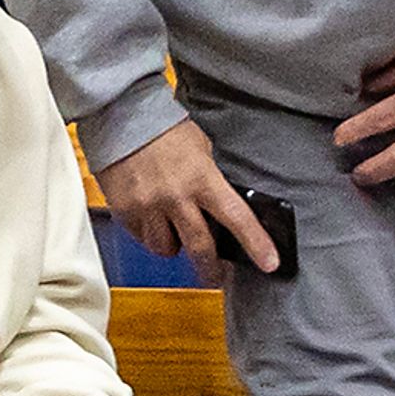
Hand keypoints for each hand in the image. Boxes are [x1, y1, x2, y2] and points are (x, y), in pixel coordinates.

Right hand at [93, 115, 275, 284]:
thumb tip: (220, 208)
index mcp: (203, 179)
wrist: (124, 118)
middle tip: (216, 277)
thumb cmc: (167, 131)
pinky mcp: (125, 212)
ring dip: (174, 245)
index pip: (236, 218)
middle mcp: (176, 198)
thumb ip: (210, 181)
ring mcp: (148, 207)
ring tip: (174, 230)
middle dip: (210, 268)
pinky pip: (142, 238)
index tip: (270, 263)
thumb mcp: (202, 150)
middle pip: (200, 247)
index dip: (256, 243)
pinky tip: (152, 219)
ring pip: (166, 248)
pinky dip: (150, 235)